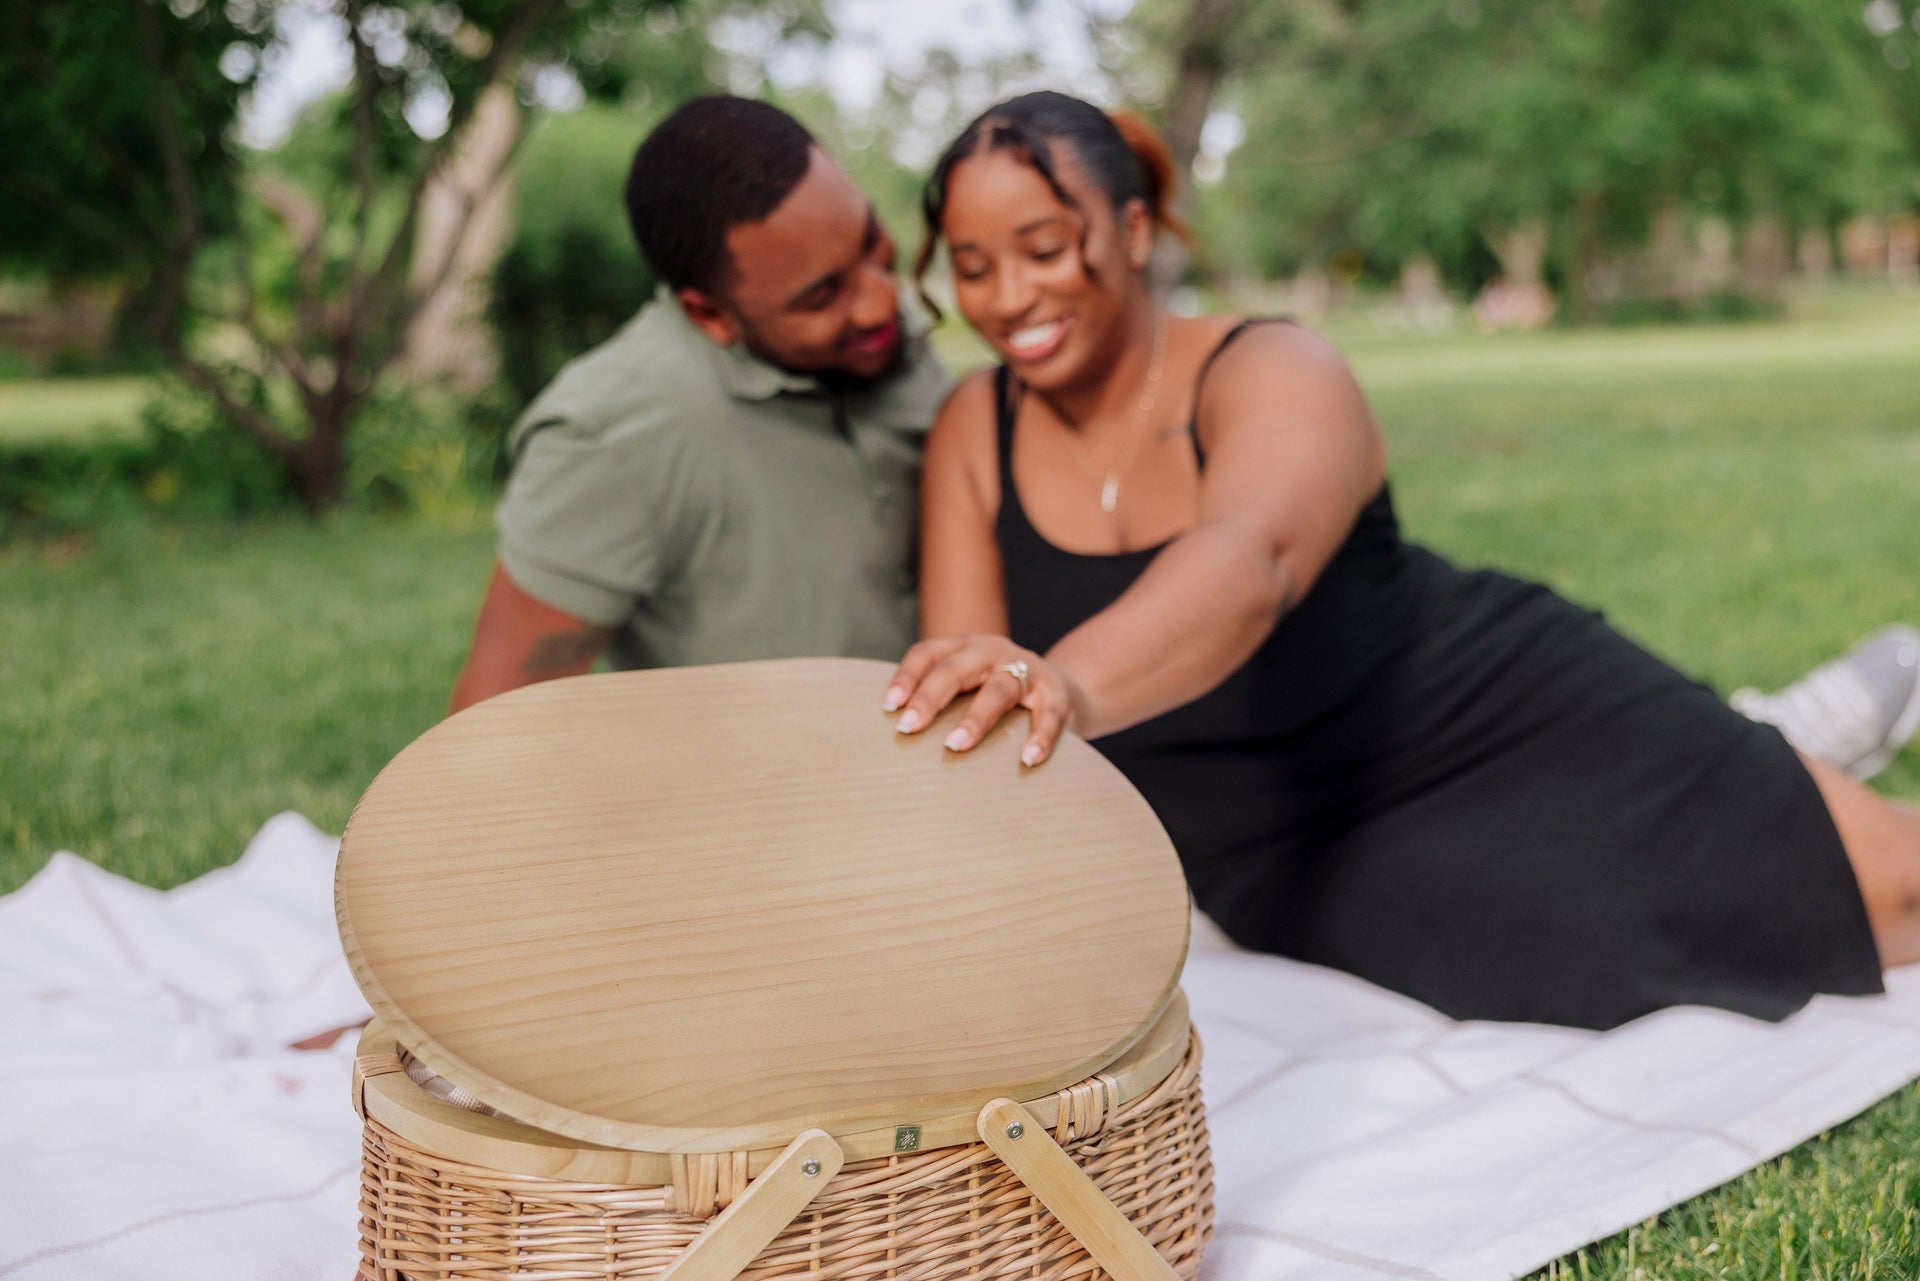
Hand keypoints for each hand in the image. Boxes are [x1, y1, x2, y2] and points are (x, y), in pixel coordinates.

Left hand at [882, 635, 1086, 765]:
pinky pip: (1050, 716)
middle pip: (957, 669)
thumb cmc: (1003, 696)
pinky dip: (1040, 737)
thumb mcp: (971, 687)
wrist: (1069, 691)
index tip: (889, 707)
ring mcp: (1029, 669)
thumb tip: (891, 739)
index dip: (906, 677)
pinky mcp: (1058, 693)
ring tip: (954, 746)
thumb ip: (942, 701)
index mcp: (966, 648)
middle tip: (908, 727)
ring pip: (998, 690)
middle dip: (930, 697)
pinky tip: (1028, 760)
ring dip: (975, 719)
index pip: (928, 654)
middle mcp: (994, 652)